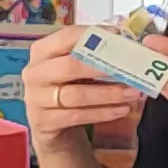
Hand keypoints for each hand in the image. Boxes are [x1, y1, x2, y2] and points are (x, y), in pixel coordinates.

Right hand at [19, 26, 142, 159]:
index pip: (67, 37)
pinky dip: (103, 113)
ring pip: (77, 95)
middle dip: (103, 67)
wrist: (51, 130)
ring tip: (133, 93)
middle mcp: (35, 73)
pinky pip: (78, 116)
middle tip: (130, 69)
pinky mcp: (44, 122)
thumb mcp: (75, 71)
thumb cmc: (67, 91)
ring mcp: (36, 99)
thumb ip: (93, 56)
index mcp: (42, 52)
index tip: (120, 37)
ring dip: (109, 93)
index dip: (94, 36)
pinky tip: (122, 110)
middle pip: (71, 66)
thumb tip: (126, 40)